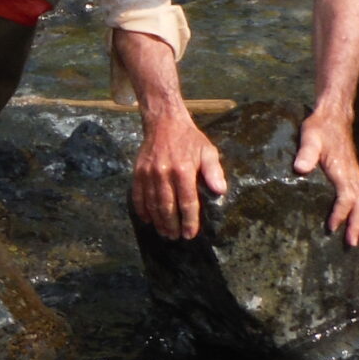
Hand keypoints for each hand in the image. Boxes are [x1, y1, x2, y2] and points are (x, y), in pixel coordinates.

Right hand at [132, 109, 227, 239]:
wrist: (164, 122)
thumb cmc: (189, 139)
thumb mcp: (207, 151)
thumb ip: (214, 171)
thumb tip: (220, 191)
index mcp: (183, 170)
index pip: (187, 202)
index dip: (189, 221)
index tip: (190, 234)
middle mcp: (164, 173)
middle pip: (167, 207)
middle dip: (172, 225)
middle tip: (175, 237)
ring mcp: (149, 173)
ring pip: (152, 204)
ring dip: (158, 221)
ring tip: (164, 232)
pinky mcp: (138, 172)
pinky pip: (138, 196)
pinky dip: (142, 210)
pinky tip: (148, 220)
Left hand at [294, 110, 358, 246]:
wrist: (335, 116)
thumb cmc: (320, 127)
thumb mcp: (310, 136)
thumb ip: (306, 152)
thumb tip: (300, 168)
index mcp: (342, 170)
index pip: (346, 196)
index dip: (340, 213)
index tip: (332, 227)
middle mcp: (353, 175)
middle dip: (358, 224)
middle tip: (353, 243)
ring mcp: (356, 175)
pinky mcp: (356, 175)